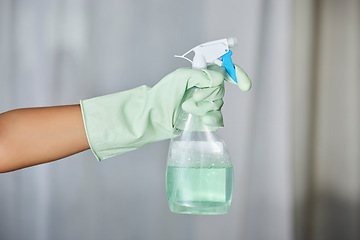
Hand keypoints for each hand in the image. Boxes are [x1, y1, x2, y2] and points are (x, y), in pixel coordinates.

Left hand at [80, 65, 250, 159]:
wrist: (154, 116)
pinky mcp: (205, 119)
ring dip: (203, 107)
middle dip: (207, 94)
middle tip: (191, 97)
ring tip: (186, 108)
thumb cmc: (164, 93)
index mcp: (202, 75)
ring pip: (218, 104)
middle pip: (222, 89)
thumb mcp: (180, 78)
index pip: (226, 71)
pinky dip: (212, 119)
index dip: (238, 76)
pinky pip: (218, 119)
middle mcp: (207, 88)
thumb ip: (201, 75)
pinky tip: (204, 121)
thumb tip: (220, 78)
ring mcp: (207, 104)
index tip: (244, 86)